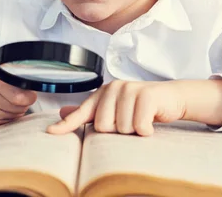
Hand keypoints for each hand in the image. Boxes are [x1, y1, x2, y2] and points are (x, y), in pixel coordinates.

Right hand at [0, 61, 36, 125]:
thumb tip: (33, 82)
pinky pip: (9, 120)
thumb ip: (12, 74)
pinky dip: (11, 114)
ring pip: (16, 114)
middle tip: (23, 94)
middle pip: (19, 107)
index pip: (18, 96)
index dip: (29, 95)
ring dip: (19, 108)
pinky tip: (4, 105)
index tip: (31, 92)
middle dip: (26, 101)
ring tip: (10, 98)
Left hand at [46, 79, 221, 135]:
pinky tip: (151, 123)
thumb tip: (63, 114)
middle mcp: (113, 88)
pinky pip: (138, 125)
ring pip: (122, 128)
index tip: (51, 132)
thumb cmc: (141, 106)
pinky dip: (146, 130)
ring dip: (134, 131)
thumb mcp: (115, 109)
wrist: (170, 98)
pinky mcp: (145, 95)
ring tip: (141, 120)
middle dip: (119, 131)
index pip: (82, 112)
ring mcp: (129, 89)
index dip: (66, 125)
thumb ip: (90, 112)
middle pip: (103, 127)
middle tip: (131, 121)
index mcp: (102, 93)